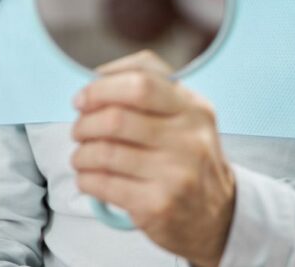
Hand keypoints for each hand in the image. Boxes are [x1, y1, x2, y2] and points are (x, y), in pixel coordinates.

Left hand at [71, 51, 235, 266]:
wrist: (215, 216)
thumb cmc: (187, 158)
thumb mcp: (185, 116)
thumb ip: (149, 89)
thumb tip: (97, 79)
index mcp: (194, 109)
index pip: (141, 83)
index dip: (101, 88)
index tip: (83, 99)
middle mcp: (189, 139)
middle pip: (117, 119)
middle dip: (85, 123)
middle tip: (79, 130)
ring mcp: (176, 174)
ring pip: (105, 153)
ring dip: (81, 154)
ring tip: (81, 157)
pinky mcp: (158, 205)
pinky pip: (104, 184)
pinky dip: (85, 179)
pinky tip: (88, 178)